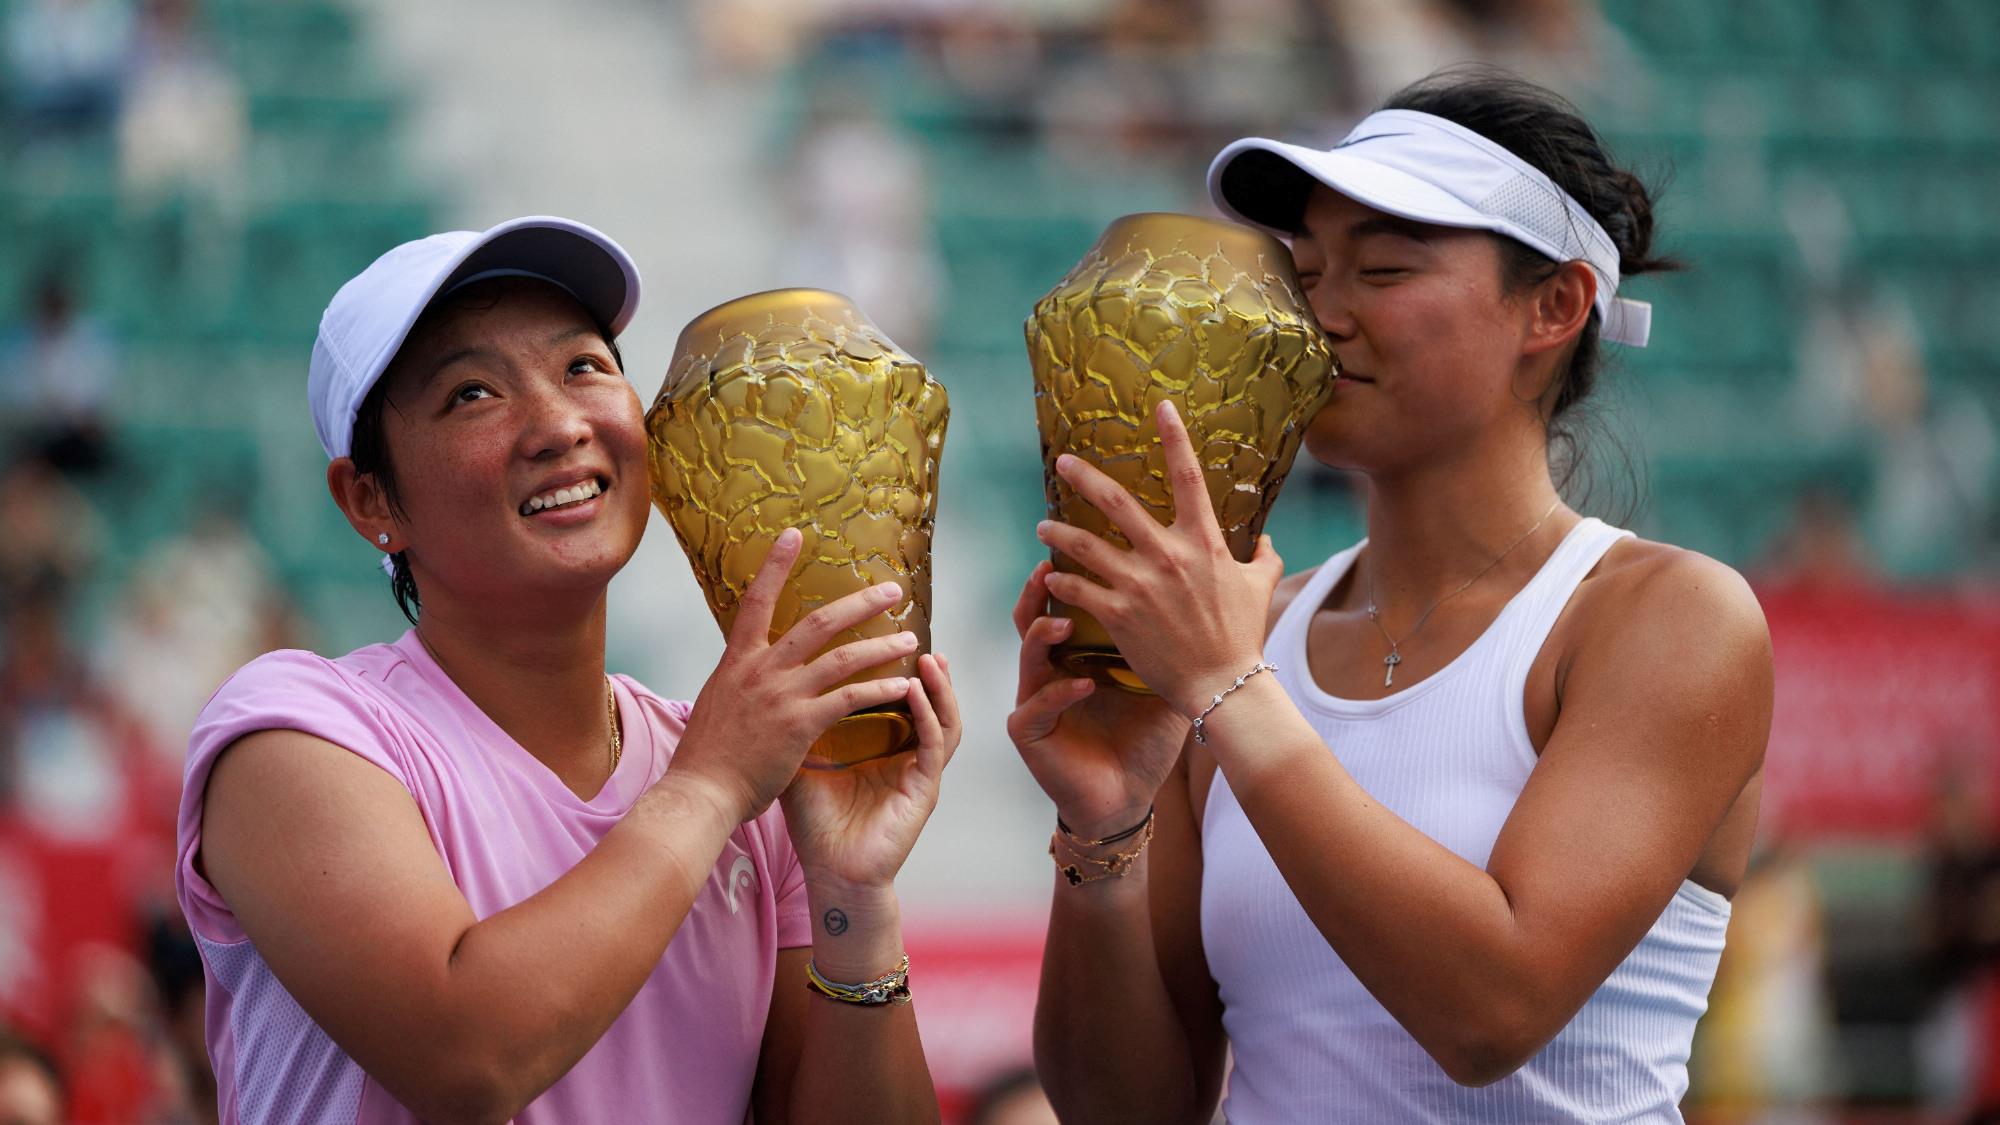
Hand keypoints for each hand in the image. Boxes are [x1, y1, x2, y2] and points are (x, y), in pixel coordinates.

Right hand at [668, 528, 920, 822]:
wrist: (701, 791)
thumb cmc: (707, 757)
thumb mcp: (718, 703)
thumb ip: (742, 682)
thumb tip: (751, 670)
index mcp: (737, 661)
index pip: (756, 601)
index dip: (774, 565)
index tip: (794, 535)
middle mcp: (761, 670)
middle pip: (817, 622)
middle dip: (859, 602)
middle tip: (891, 589)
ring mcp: (782, 695)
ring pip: (842, 658)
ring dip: (881, 646)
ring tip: (910, 639)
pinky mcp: (801, 724)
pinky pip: (850, 699)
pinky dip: (879, 690)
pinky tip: (902, 687)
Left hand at [779, 654, 961, 891]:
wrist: (829, 874)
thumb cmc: (816, 826)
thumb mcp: (801, 764)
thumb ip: (798, 727)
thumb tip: (769, 687)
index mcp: (883, 750)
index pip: (899, 700)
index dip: (899, 668)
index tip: (887, 633)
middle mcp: (906, 757)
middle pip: (929, 702)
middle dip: (928, 668)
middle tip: (917, 633)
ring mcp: (919, 773)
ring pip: (944, 718)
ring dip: (940, 687)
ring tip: (930, 656)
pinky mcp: (925, 790)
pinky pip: (934, 744)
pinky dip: (927, 715)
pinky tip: (916, 692)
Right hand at [1006, 561, 1191, 837]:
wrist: (1126, 797)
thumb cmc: (1143, 740)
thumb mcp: (1164, 685)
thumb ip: (1176, 644)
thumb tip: (1218, 599)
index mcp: (1079, 655)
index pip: (1067, 606)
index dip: (1069, 576)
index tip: (1083, 544)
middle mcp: (1051, 671)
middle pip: (1033, 619)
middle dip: (1038, 592)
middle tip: (1049, 567)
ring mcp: (1035, 700)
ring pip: (1027, 656)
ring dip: (1043, 636)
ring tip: (1064, 625)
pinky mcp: (1029, 732)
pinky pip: (1037, 705)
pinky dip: (1060, 693)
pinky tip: (1083, 685)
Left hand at [1034, 399, 1284, 718]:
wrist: (1224, 685)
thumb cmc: (1243, 636)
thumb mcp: (1261, 588)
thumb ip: (1264, 558)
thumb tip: (1269, 539)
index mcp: (1203, 542)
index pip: (1188, 476)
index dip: (1174, 436)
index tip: (1160, 406)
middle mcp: (1168, 555)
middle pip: (1117, 502)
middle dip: (1084, 477)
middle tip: (1062, 462)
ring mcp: (1140, 584)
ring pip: (1085, 545)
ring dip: (1058, 533)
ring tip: (1043, 526)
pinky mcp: (1119, 615)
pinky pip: (1078, 589)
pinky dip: (1060, 581)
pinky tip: (1049, 577)